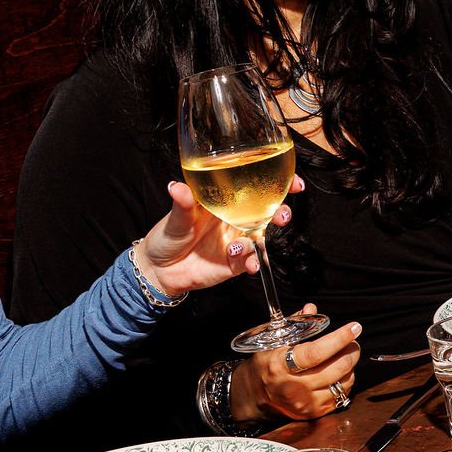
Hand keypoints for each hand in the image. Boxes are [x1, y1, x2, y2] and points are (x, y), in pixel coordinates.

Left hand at [132, 175, 304, 299]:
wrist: (159, 270)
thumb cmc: (166, 237)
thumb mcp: (175, 218)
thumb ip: (181, 204)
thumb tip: (176, 187)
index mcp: (224, 199)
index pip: (256, 185)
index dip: (278, 181)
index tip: (292, 182)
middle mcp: (235, 217)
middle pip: (268, 209)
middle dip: (282, 210)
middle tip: (282, 215)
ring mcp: (237, 239)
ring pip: (264, 234)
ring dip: (267, 237)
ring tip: (254, 242)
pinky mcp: (235, 262)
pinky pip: (251, 260)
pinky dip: (253, 261)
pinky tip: (247, 263)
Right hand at [233, 308, 363, 421]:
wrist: (255, 394)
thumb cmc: (266, 363)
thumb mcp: (274, 340)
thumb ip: (295, 324)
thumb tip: (311, 308)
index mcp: (281, 365)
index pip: (317, 352)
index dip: (339, 339)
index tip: (354, 328)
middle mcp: (294, 386)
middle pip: (337, 368)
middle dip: (351, 350)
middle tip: (353, 342)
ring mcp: (305, 402)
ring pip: (343, 382)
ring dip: (350, 366)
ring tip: (346, 355)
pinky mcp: (313, 412)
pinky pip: (341, 395)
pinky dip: (345, 381)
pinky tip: (340, 372)